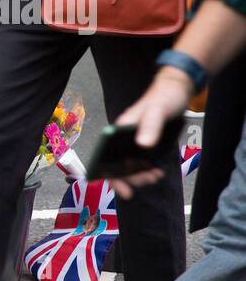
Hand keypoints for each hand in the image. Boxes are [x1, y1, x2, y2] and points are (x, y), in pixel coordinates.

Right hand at [108, 69, 190, 198]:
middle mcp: (121, 140)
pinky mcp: (145, 145)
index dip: (110, 176)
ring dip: (141, 175)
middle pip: (116, 166)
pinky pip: (141, 162)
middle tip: (150, 179)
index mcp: (116, 131)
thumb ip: (150, 126)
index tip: (124, 189)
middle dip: (131, 178)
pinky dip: (148, 170)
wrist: (177, 90)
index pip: (104, 157)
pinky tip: (158, 171)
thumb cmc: (164, 97)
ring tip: (156, 175)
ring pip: (129, 166)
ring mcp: (132, 143)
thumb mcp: (157, 110)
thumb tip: (143, 145)